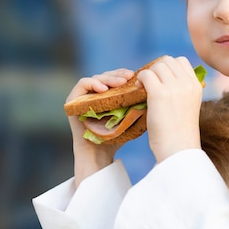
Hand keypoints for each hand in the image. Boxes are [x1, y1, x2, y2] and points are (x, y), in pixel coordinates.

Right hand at [66, 68, 133, 186]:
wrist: (100, 154)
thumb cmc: (117, 136)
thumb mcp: (132, 116)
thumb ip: (139, 104)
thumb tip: (155, 90)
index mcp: (107, 95)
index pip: (116, 77)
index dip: (124, 74)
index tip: (135, 75)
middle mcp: (94, 93)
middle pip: (106, 75)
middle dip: (118, 75)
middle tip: (129, 77)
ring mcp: (83, 96)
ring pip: (96, 78)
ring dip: (108, 78)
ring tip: (120, 83)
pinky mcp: (73, 100)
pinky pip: (82, 84)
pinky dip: (93, 84)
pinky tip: (104, 89)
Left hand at [137, 56, 202, 162]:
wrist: (178, 149)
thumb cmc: (180, 133)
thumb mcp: (188, 106)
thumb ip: (182, 91)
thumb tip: (165, 79)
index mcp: (196, 86)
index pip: (181, 61)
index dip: (168, 67)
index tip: (161, 80)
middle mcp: (187, 83)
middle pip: (167, 61)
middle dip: (156, 69)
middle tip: (150, 83)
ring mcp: (174, 87)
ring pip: (156, 66)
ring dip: (148, 74)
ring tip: (143, 88)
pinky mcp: (159, 94)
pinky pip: (146, 75)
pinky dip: (140, 80)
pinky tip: (139, 90)